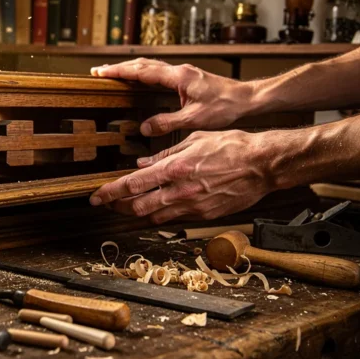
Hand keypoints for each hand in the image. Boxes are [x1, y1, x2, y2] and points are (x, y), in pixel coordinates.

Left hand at [89, 130, 275, 223]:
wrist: (264, 165)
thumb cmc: (234, 146)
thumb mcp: (195, 139)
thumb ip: (166, 153)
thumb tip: (143, 163)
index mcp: (176, 168)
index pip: (133, 184)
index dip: (110, 193)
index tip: (95, 197)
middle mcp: (181, 190)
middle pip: (138, 206)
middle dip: (118, 206)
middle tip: (108, 203)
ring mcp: (193, 206)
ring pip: (154, 217)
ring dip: (137, 213)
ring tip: (127, 207)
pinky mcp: (205, 215)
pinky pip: (175, 219)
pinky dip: (161, 215)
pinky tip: (156, 209)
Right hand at [91, 58, 255, 135]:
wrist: (247, 99)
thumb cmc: (226, 106)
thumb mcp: (195, 118)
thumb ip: (168, 122)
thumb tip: (144, 128)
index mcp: (177, 76)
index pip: (141, 71)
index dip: (119, 72)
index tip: (101, 73)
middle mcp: (178, 71)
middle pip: (142, 64)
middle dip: (119, 68)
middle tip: (99, 72)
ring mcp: (183, 73)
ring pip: (150, 66)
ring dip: (130, 69)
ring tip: (113, 74)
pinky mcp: (187, 78)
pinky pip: (158, 72)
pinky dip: (143, 73)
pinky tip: (139, 80)